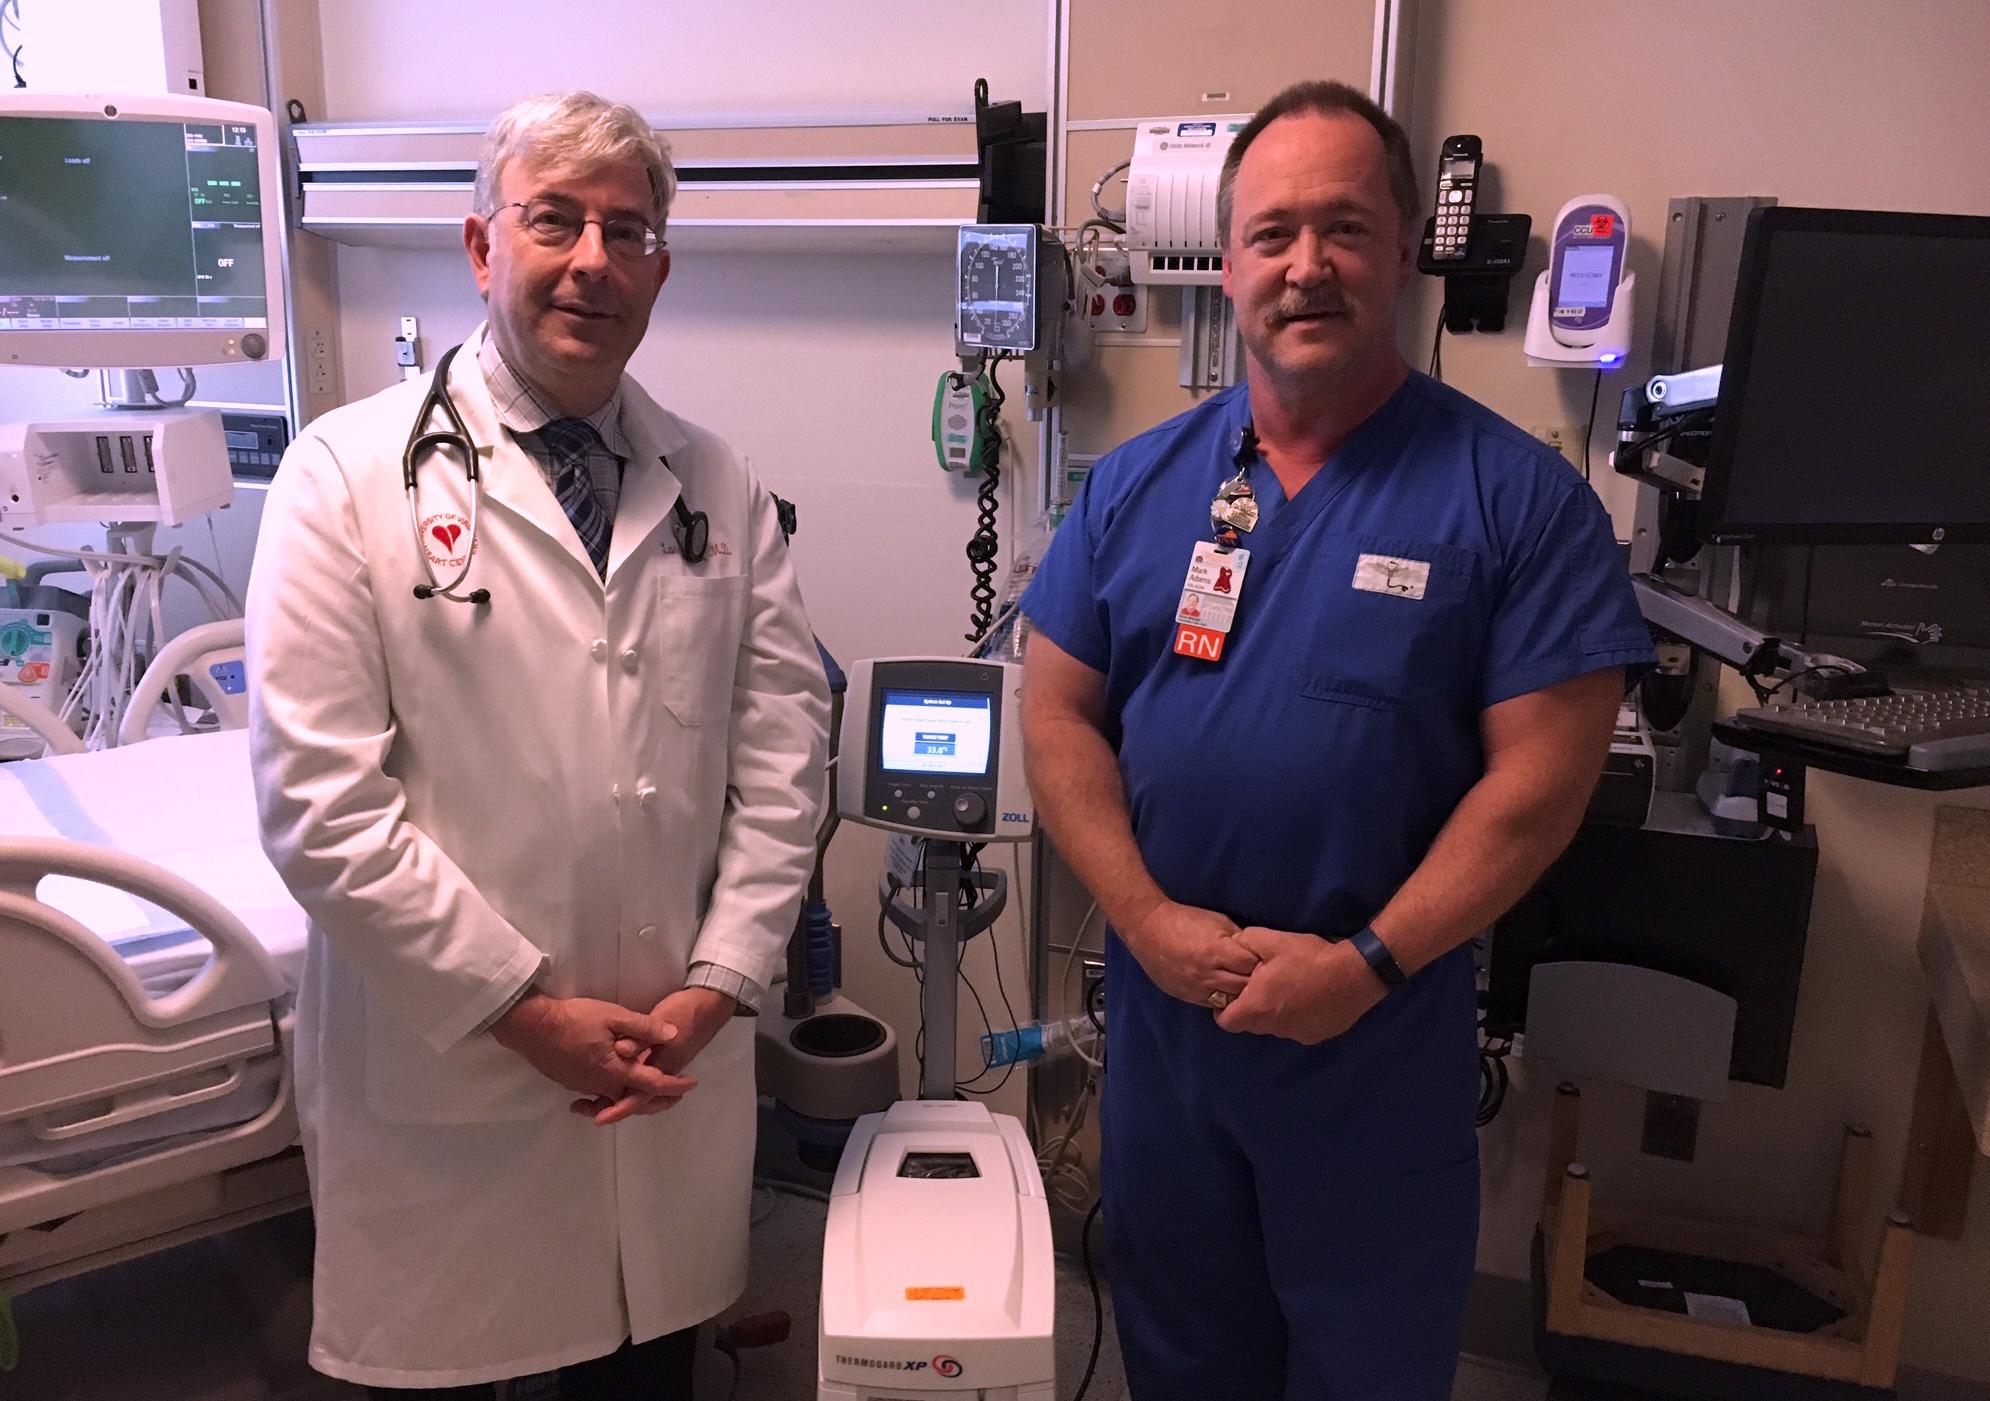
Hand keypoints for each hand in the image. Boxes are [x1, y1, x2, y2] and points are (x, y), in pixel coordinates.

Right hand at [490, 992, 694, 1104]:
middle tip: (675, 1095)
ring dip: (634, 1097)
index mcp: (615, 1070)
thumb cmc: (574, 1018)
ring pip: (615, 1098)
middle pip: (635, 1099)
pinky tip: (614, 1084)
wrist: (531, 1027)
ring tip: (648, 1091)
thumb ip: (643, 1027)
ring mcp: (584, 1086)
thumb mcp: (613, 1016)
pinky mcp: (571, 1083)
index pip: (652, 1083)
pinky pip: (598, 1095)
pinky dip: (612, 1095)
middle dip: (657, 1099)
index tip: (691, 1083)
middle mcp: (601, 1085)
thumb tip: (672, 1035)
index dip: (674, 1085)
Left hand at [575, 986, 736, 1124]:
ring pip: (635, 1092)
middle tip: (585, 1109)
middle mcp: (659, 1073)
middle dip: (611, 1108)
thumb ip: (642, 1037)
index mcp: (663, 1067)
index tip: (599, 1117)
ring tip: (588, 1101)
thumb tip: (620, 1050)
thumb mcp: (663, 1020)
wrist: (706, 1004)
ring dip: (614, 1099)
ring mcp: (657, 1067)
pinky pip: (636, 1080)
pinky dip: (620, 1085)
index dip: (619, 1108)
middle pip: (636, 1100)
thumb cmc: (684, 1012)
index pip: (639, 1096)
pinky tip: (604, 1081)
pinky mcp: (654, 1059)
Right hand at [1118, 899, 1258, 1009]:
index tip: (1267, 959)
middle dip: (1256, 981)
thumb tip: (1258, 951)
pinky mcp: (1187, 996)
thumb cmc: (1184, 920)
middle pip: (1244, 987)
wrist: (1148, 929)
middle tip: (1263, 976)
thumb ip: (1238, 939)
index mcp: (1216, 952)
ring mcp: (1196, 988)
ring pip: (1231, 1001)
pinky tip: (1228, 991)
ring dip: (1240, 994)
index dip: (1262, 962)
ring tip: (1247, 986)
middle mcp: (1207, 974)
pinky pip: (1213, 1004)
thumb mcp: (1217, 921)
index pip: (1252, 966)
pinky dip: (1224, 999)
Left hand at [1213, 928, 1387, 1044]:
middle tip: (1264, 984)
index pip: (1225, 1022)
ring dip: (1276, 1011)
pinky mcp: (1316, 1036)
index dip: (1224, 1008)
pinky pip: (1297, 1028)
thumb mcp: (1272, 940)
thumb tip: (1233, 946)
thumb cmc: (1309, 957)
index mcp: (1257, 1008)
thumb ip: (1245, 942)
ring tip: (1290, 987)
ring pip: (1275, 1027)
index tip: (1233, 993)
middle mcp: (1274, 1028)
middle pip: (1251, 1024)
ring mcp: (1296, 1035)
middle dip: (1252, 1006)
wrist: (1355, 974)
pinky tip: (1309, 997)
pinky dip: (1298, 1016)